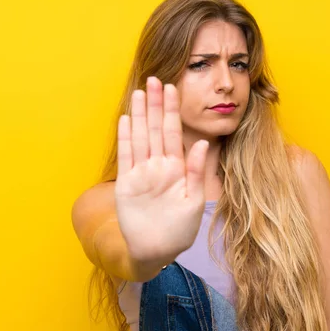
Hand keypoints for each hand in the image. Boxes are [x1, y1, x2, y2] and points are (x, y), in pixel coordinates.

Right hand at [114, 76, 208, 265]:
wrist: (157, 251)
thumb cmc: (179, 230)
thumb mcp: (194, 201)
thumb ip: (196, 171)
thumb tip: (203, 143)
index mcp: (177, 168)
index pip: (174, 133)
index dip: (172, 111)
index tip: (172, 88)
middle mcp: (158, 166)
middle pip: (156, 129)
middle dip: (155, 105)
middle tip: (153, 79)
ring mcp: (142, 173)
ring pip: (140, 137)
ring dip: (139, 115)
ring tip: (139, 93)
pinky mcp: (126, 183)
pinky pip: (126, 156)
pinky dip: (126, 138)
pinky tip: (127, 119)